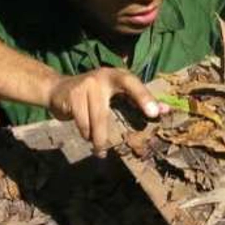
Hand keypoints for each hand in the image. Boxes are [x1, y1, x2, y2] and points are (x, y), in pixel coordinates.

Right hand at [46, 68, 162, 155]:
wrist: (58, 89)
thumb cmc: (95, 94)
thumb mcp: (116, 93)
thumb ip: (139, 100)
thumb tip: (166, 110)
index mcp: (116, 75)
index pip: (132, 83)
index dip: (144, 96)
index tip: (154, 113)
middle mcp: (100, 77)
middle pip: (106, 110)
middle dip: (106, 132)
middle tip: (115, 149)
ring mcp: (84, 86)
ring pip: (95, 122)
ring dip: (97, 139)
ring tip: (100, 149)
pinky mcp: (72, 96)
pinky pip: (83, 123)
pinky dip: (86, 133)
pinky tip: (86, 135)